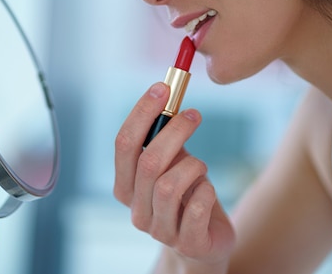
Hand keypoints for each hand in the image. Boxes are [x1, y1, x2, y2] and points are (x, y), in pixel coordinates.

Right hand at [114, 82, 235, 268]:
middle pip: (148, 162)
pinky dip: (206, 191)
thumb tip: (168, 98)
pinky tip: (207, 191)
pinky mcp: (187, 243)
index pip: (124, 145)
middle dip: (175, 132)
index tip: (162, 88)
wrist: (205, 242)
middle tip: (195, 115)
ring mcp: (159, 230)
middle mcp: (136, 210)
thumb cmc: (187, 196)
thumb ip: (165, 140)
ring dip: (194, 167)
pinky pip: (196, 207)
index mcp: (126, 186)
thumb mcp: (173, 165)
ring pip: (170, 185)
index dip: (142, 113)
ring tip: (201, 167)